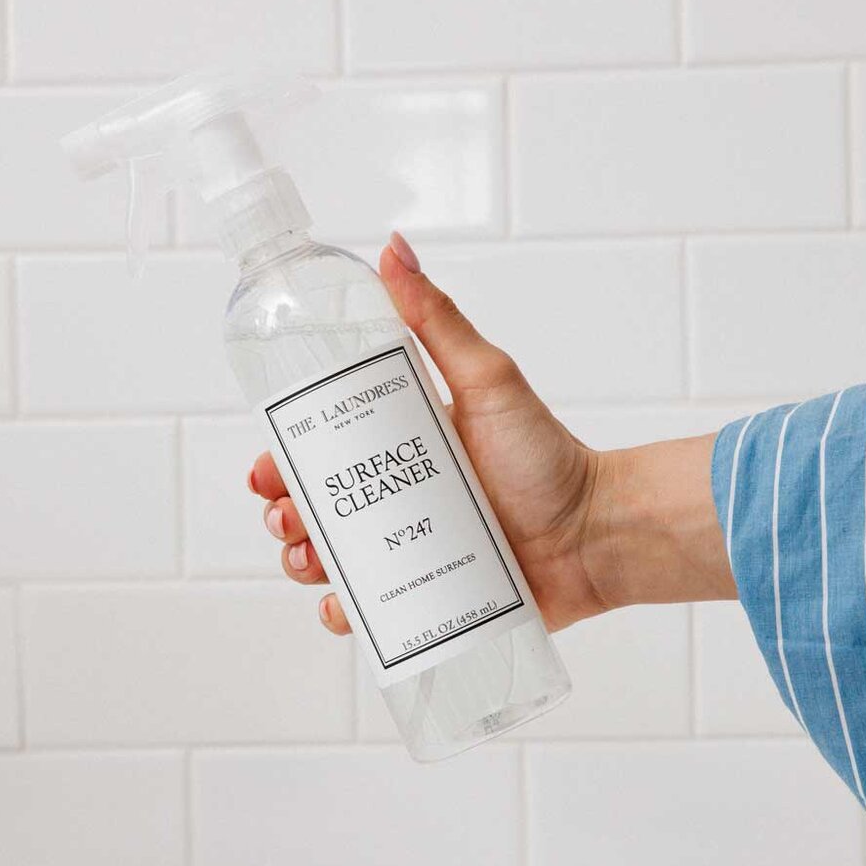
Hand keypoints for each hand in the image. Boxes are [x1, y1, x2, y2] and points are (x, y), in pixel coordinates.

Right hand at [246, 232, 735, 636]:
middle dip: (283, 515)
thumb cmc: (549, 454)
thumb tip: (392, 248)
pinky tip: (341, 610)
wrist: (598, 533)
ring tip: (310, 560)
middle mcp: (397, 500)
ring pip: (331, 563)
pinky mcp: (428, 601)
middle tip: (288, 516)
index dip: (281, 462)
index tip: (266, 468)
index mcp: (398, 446)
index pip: (320, 452)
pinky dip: (343, 616)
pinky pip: (370, 617)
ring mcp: (409, 553)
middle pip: (313, 510)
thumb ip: (437, 319)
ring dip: (301, 563)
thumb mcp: (486, 379)